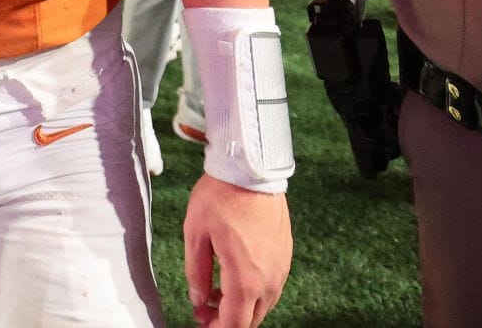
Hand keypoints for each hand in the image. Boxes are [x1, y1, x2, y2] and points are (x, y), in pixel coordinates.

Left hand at [184, 176, 291, 326]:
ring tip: (215, 292)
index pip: (235, 325)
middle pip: (251, 320)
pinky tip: (235, 276)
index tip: (200, 322)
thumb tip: (198, 300)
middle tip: (203, 309)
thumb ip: (196, 273)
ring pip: (263, 305)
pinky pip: (271, 286)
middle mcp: (269, 280)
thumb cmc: (220, 198)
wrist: (251, 170)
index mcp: (245, 279)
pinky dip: (253, 291)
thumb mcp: (195, 234)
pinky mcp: (285, 255)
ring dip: (241, 307)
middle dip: (226, 320)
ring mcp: (280, 268)